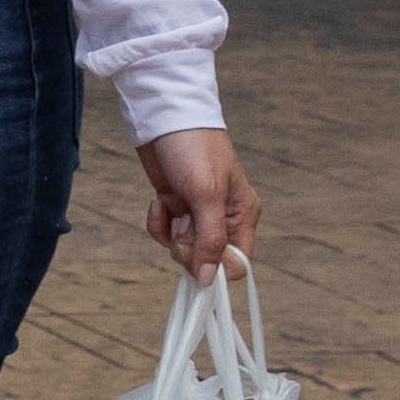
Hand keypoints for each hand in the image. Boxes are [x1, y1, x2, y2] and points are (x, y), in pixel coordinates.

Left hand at [136, 127, 259, 277]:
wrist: (164, 118)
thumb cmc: (193, 148)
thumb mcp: (205, 195)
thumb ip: (209, 239)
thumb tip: (209, 281)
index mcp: (243, 216)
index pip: (237, 262)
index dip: (214, 265)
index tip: (196, 250)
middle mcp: (224, 219)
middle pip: (207, 260)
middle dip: (187, 248)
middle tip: (181, 223)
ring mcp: (197, 214)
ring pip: (183, 249)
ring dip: (169, 233)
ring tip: (169, 205)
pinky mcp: (175, 208)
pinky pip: (165, 233)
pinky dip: (157, 222)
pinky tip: (158, 201)